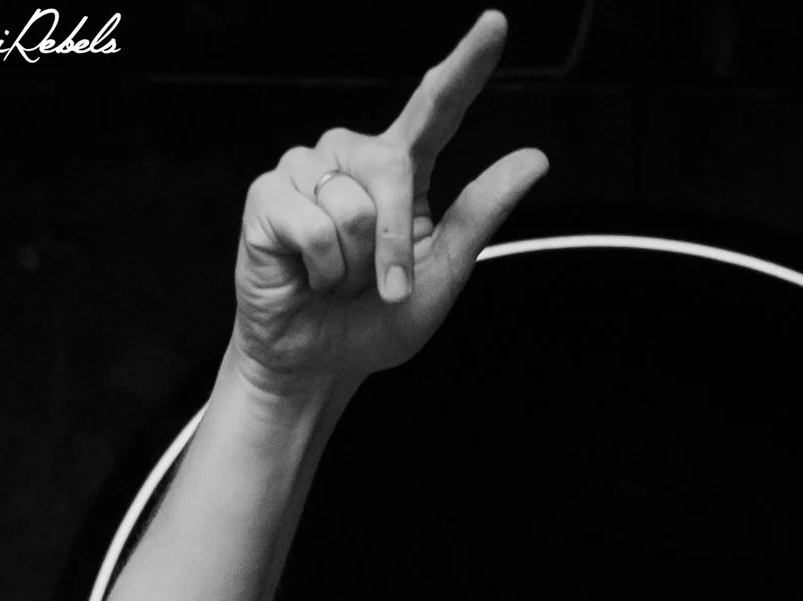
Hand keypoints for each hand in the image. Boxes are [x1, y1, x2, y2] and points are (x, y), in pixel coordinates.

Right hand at [231, 11, 547, 395]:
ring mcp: (307, 169)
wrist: (317, 363)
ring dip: (352, 264)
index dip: (466, 65)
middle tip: (382, 288)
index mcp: (403, 171)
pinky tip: (307, 273)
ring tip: (335, 277)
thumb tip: (534, 159)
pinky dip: (318, 267)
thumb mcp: (442, 277)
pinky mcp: (268, 194)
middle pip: (392, 168)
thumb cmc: (374, 323)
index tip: (496, 24)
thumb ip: (481, 215)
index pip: (438, 108)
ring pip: (351, 205)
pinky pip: (312, 225)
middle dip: (394, 246)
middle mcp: (354, 157)